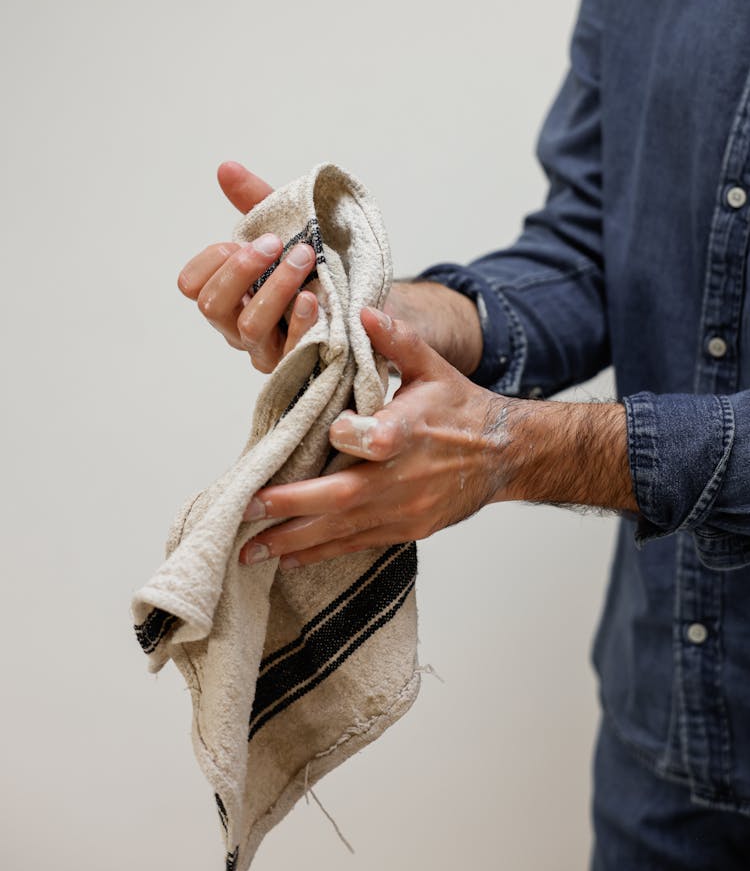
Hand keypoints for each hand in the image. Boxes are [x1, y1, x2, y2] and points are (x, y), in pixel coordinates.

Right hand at [177, 161, 318, 371]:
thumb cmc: (318, 267)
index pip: (191, 284)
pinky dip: (300, 323)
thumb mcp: (289, 228)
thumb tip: (226, 168)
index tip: (237, 239)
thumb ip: (257, 201)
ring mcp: (267, 350)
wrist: (367, 301)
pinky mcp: (299, 364)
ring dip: (274, 288)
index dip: (209, 261)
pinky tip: (313, 299)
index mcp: (229, 294)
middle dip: (241, 269)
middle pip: (212, 305)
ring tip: (303, 259)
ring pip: (249, 326)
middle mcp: (238, 326)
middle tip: (275, 243)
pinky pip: (290, 351)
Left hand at [237, 306, 508, 568]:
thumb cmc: (461, 407)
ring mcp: (405, 509)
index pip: (380, 439)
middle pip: (345, 496)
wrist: (504, 454)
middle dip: (293, 504)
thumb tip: (362, 310)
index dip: (353, 437)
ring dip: (295, 540)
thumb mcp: (433, 367)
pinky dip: (321, 553)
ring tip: (249, 549)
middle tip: (247, 507)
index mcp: (412, 430)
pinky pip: (357, 544)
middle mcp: (406, 476)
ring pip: (344, 529)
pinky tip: (286, 559)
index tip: (328, 432)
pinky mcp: (406, 529)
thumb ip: (397, 340)